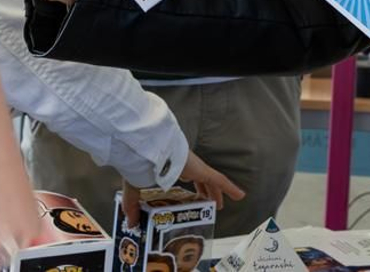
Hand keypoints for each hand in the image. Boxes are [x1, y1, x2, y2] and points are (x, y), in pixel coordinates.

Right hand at [118, 152, 244, 227]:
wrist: (146, 148)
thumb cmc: (140, 162)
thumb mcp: (135, 187)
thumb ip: (133, 204)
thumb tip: (129, 222)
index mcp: (172, 167)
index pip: (186, 177)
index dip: (191, 187)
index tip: (193, 196)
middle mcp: (187, 166)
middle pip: (201, 181)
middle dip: (205, 192)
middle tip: (209, 203)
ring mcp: (196, 167)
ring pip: (211, 182)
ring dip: (216, 193)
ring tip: (220, 205)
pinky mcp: (202, 169)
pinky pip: (219, 180)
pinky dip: (230, 189)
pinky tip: (240, 196)